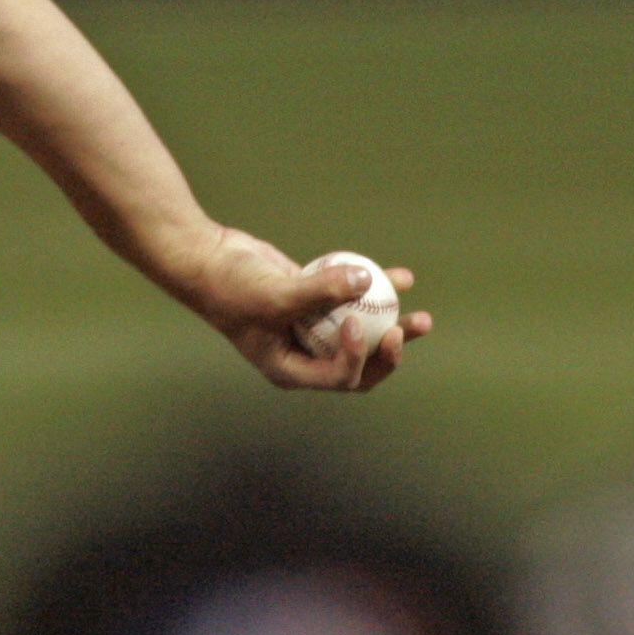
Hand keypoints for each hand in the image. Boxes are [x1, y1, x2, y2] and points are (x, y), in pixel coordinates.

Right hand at [174, 225, 430, 391]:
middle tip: (407, 331)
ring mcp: (314, 329)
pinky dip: (377, 290)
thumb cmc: (232, 286)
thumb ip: (320, 291)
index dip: (358, 357)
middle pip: (360, 366)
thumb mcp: (274, 294)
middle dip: (389, 353)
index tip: (358, 325)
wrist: (209, 258)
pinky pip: (353, 301)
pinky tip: (404, 278)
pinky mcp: (316, 302)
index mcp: (293, 369)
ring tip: (424, 319)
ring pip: (363, 334)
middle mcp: (307, 355)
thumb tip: (368, 281)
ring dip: (394, 326)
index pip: (339, 377)